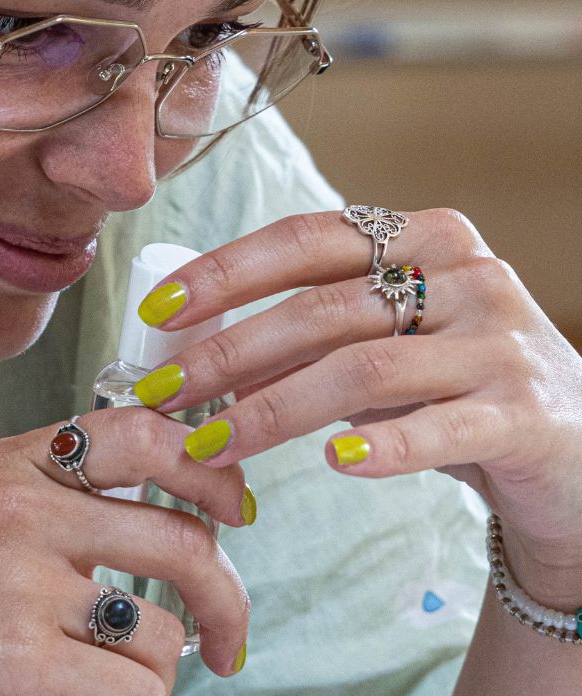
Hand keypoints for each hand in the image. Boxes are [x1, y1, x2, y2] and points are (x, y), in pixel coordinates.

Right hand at [0, 408, 251, 695]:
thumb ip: (47, 479)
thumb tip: (154, 492)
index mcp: (18, 460)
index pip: (144, 434)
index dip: (209, 469)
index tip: (232, 509)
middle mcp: (26, 509)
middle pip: (179, 541)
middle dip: (225, 598)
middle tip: (229, 636)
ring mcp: (23, 585)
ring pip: (159, 632)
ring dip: (163, 666)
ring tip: (127, 676)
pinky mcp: (18, 662)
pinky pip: (131, 688)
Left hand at [132, 208, 581, 601]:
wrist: (575, 450)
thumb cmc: (456, 384)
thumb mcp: (386, 344)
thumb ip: (311, 337)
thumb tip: (199, 355)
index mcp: (423, 236)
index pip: (306, 238)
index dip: (225, 272)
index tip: (159, 310)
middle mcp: (465, 274)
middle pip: (323, 308)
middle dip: (229, 352)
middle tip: (164, 393)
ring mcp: (501, 341)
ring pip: (364, 370)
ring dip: (274, 409)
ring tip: (213, 444)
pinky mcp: (527, 414)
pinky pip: (439, 430)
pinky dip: (380, 447)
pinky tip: (330, 464)